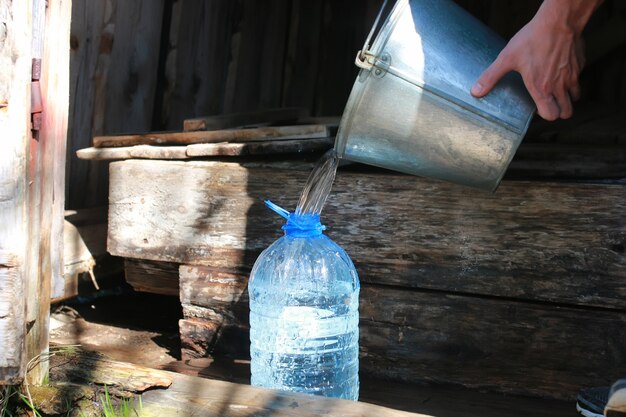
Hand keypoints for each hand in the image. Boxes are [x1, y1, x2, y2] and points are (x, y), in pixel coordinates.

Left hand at [471, 0, 601, 120]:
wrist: (559, 20)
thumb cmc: (533, 39)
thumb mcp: (507, 58)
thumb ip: (491, 77)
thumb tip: (475, 92)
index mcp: (542, 88)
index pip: (551, 115)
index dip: (545, 114)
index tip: (538, 108)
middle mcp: (559, 85)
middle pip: (566, 112)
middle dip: (559, 111)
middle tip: (549, 103)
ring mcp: (572, 75)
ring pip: (575, 97)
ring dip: (567, 97)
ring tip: (555, 90)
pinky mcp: (579, 64)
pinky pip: (578, 78)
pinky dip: (572, 79)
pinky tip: (561, 70)